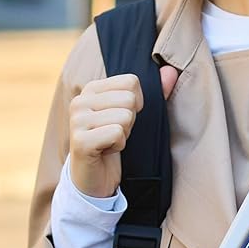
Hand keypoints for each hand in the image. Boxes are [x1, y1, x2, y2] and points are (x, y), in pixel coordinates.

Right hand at [69, 65, 178, 197]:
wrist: (94, 176)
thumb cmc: (114, 140)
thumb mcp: (134, 114)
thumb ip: (156, 92)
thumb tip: (171, 71)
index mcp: (91, 89)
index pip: (131, 81)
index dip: (136, 103)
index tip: (121, 118)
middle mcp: (80, 101)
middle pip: (129, 99)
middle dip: (130, 121)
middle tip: (116, 133)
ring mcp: (77, 121)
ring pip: (125, 117)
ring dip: (124, 134)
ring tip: (110, 141)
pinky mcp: (80, 141)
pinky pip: (117, 133)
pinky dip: (119, 145)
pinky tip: (106, 151)